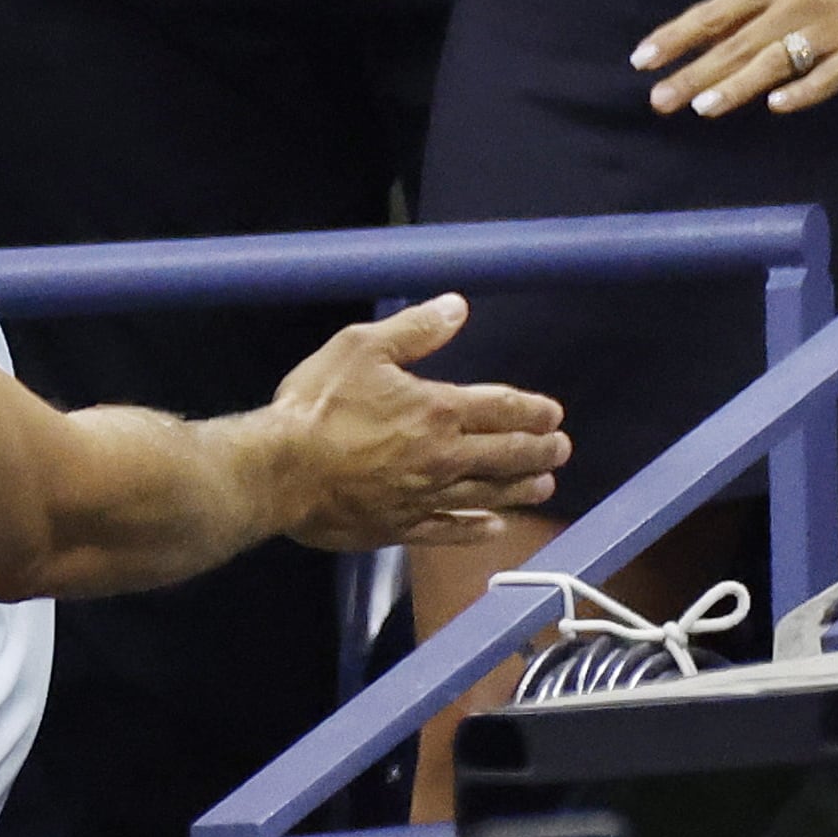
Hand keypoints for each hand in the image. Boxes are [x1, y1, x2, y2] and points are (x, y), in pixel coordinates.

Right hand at [253, 294, 569, 550]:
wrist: (277, 473)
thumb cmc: (316, 407)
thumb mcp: (358, 349)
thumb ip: (413, 330)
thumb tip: (457, 306)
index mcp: (439, 410)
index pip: (503, 409)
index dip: (534, 410)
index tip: (553, 414)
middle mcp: (444, 457)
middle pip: (507, 455)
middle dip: (539, 450)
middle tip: (560, 450)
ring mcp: (425, 496)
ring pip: (488, 494)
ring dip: (521, 488)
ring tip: (543, 485)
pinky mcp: (400, 526)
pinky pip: (449, 529)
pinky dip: (475, 528)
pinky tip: (491, 527)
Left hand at [633, 0, 837, 117]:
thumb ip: (753, 2)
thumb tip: (708, 35)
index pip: (713, 14)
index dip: (676, 38)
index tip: (641, 60)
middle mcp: (795, 6)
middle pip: (736, 45)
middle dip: (695, 73)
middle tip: (659, 100)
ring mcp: (829, 30)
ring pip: (775, 62)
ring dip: (737, 85)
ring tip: (702, 107)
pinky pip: (829, 76)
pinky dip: (803, 91)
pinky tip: (776, 105)